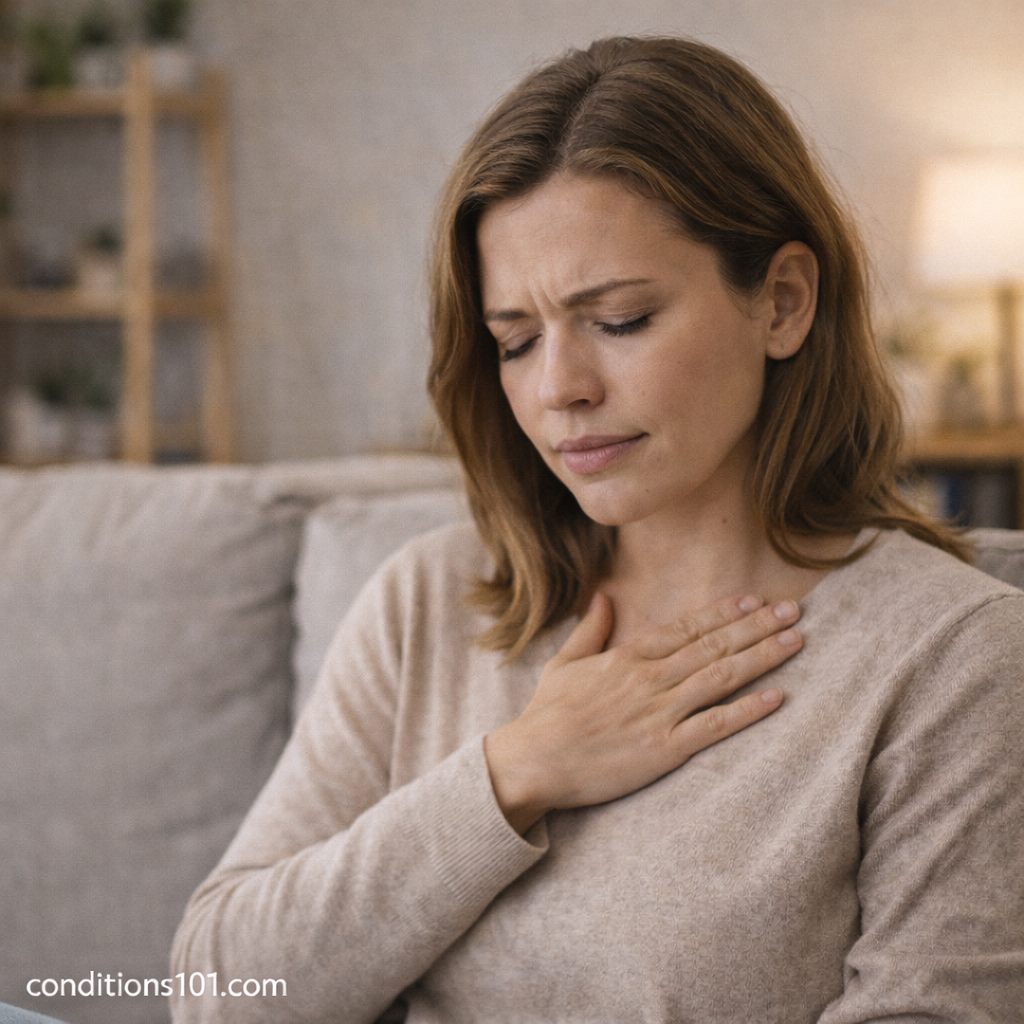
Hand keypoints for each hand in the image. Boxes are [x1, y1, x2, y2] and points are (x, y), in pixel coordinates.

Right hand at [484, 592, 800, 833]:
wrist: (533, 762)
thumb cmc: (547, 715)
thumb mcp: (564, 663)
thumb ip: (591, 629)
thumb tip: (604, 595)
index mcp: (627, 657)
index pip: (686, 627)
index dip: (724, 612)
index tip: (754, 599)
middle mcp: (650, 678)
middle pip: (713, 645)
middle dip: (757, 626)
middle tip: (793, 609)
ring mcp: (659, 712)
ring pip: (721, 677)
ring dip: (762, 657)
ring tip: (795, 641)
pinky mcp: (665, 748)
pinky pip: (715, 725)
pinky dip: (747, 710)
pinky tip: (776, 697)